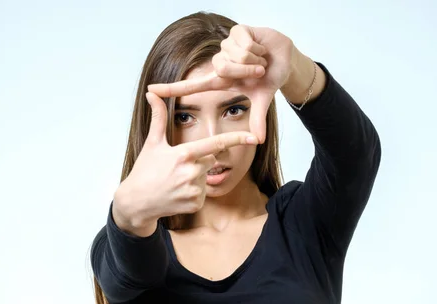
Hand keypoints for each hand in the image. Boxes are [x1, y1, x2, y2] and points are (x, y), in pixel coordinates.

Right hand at [113, 91, 257, 233]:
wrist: (137, 202)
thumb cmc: (144, 170)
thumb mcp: (152, 143)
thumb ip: (158, 117)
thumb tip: (151, 94)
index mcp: (184, 154)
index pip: (215, 144)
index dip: (237, 139)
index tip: (254, 137)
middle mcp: (191, 172)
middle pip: (210, 160)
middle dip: (199, 161)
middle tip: (177, 167)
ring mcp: (194, 190)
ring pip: (206, 177)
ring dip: (196, 178)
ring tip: (175, 182)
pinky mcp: (195, 204)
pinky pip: (203, 194)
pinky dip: (193, 193)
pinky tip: (178, 193)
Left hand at [147, 25, 295, 143]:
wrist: (286, 57)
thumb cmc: (270, 76)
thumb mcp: (262, 99)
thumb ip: (257, 119)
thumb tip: (258, 140)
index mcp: (220, 80)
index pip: (190, 86)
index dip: (170, 89)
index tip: (150, 91)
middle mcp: (219, 63)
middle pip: (222, 67)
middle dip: (246, 70)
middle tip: (258, 70)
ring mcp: (226, 46)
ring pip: (235, 55)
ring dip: (254, 59)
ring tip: (260, 58)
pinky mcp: (236, 30)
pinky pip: (244, 43)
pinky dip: (258, 48)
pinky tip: (261, 46)